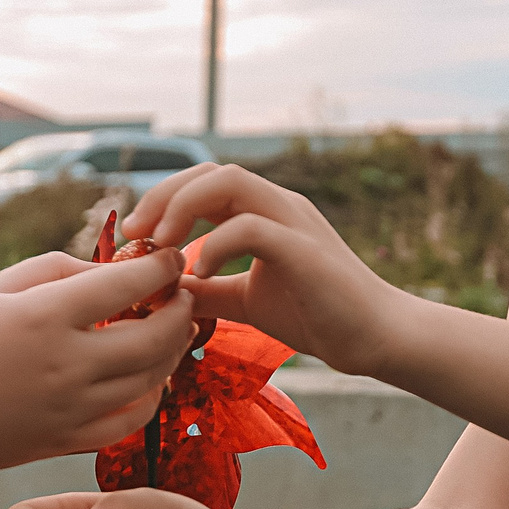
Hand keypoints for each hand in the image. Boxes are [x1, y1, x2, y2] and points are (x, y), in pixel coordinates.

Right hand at [0, 250, 195, 476]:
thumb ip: (53, 271)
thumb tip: (107, 268)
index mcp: (43, 317)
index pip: (127, 285)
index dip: (160, 268)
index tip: (169, 258)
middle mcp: (65, 365)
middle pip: (154, 336)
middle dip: (180, 311)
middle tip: (183, 294)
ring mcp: (68, 409)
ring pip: (150, 379)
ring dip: (172, 351)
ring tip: (174, 329)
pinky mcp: (64, 442)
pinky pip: (129, 421)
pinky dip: (151, 396)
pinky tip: (151, 378)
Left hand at [122, 164, 410, 375]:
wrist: (374, 337)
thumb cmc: (318, 316)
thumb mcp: (247, 301)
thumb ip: (209, 290)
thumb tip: (163, 291)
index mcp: (265, 212)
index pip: (205, 182)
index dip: (163, 199)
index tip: (135, 236)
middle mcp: (279, 205)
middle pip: (210, 172)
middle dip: (163, 196)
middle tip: (134, 235)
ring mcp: (294, 221)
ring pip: (230, 183)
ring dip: (183, 208)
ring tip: (161, 245)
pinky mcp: (304, 249)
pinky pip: (251, 227)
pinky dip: (216, 244)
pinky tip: (200, 272)